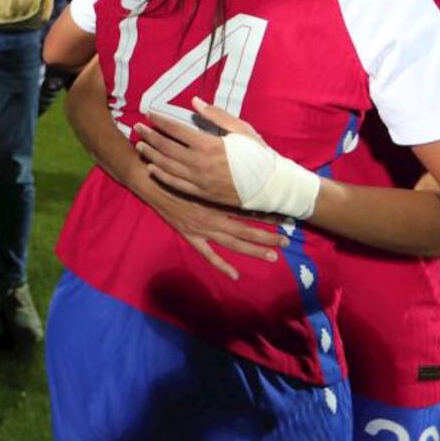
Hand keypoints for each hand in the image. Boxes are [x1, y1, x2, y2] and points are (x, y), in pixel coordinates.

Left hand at [135, 97, 264, 206]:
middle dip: (150, 136)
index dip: (161, 121)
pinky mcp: (202, 194)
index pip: (177, 129)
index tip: (149, 113)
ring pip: (167, 166)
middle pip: (167, 147)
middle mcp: (200, 163)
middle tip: (137, 128)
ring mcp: (199, 180)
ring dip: (151, 155)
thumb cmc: (259, 154)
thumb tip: (194, 102)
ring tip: (140, 146)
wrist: (272, 186)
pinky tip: (152, 168)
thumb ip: (216, 115)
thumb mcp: (241, 130)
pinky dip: (162, 175)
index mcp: (209, 144)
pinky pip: (176, 184)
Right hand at [140, 173, 287, 279]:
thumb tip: (243, 165)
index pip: (249, 208)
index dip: (268, 213)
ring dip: (253, 249)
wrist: (152, 181)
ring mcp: (202, 228)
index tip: (286, 216)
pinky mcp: (190, 236)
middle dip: (268, 235)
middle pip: (246, 228)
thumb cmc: (177, 170)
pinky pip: (208, 254)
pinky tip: (235, 275)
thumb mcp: (200, 167)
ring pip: (233, 242)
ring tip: (272, 255)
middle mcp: (213, 215)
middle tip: (287, 241)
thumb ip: (220, 171)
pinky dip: (222, 265)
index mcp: (217, 198)